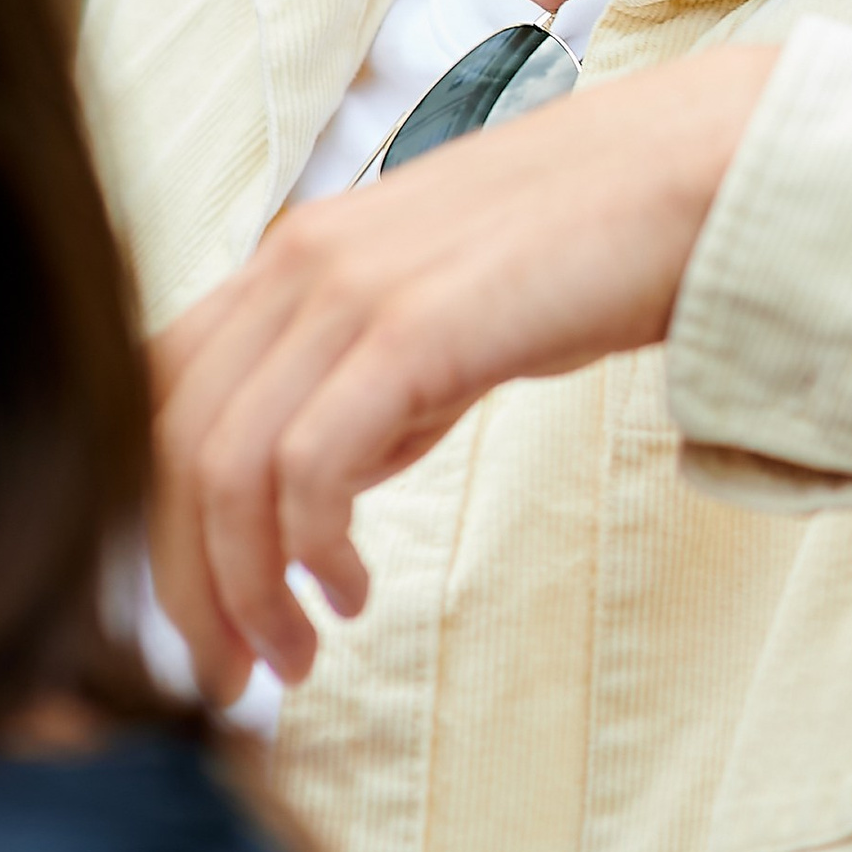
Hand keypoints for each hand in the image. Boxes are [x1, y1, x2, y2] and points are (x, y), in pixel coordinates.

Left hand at [151, 45, 776, 701]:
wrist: (694, 177)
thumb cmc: (592, 250)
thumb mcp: (447, 316)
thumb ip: (375, 386)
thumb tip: (330, 487)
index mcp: (295, 256)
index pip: (160, 395)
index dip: (157, 517)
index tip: (204, 612)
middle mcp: (297, 262)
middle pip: (166, 441)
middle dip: (183, 580)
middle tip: (228, 673)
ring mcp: (347, 288)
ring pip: (222, 464)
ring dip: (240, 586)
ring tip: (290, 656)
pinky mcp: (411, 327)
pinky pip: (307, 464)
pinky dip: (308, 550)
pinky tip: (350, 591)